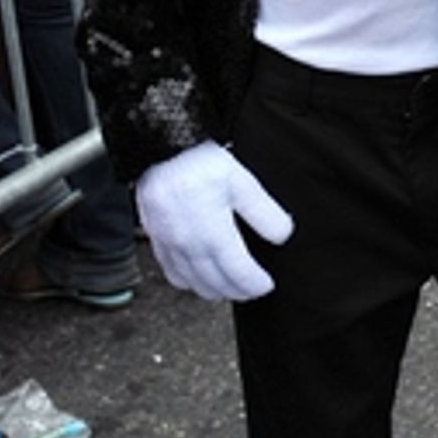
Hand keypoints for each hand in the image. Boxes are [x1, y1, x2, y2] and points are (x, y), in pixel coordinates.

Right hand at [135, 140, 293, 300]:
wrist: (159, 146)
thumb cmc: (197, 160)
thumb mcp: (241, 181)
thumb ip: (263, 212)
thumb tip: (282, 235)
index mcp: (214, 234)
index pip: (240, 274)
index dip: (255, 284)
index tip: (266, 285)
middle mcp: (190, 245)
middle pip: (216, 284)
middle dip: (237, 291)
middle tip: (251, 290)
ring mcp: (170, 245)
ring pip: (193, 284)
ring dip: (214, 290)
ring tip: (229, 287)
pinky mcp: (155, 238)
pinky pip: (172, 273)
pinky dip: (188, 282)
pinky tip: (197, 277)